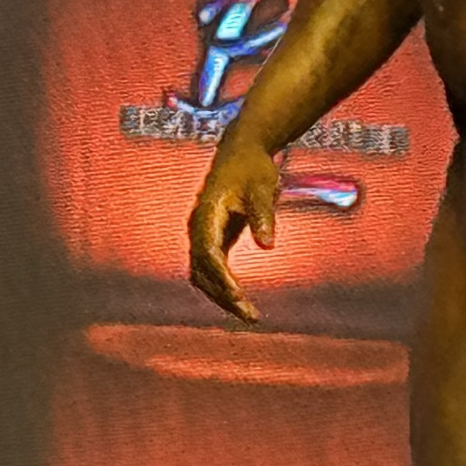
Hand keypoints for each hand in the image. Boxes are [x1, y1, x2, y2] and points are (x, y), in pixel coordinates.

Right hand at [187, 141, 279, 323]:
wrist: (242, 151)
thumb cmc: (252, 167)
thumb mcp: (262, 187)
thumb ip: (263, 215)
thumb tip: (268, 245)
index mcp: (206, 214)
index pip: (208, 253)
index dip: (222, 277)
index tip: (238, 295)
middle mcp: (198, 227)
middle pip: (203, 271)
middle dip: (224, 295)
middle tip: (250, 315)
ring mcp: (202, 234)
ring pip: (203, 274)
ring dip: (222, 296)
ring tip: (249, 315)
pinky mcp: (212, 238)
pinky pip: (211, 269)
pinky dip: (223, 286)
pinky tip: (240, 300)